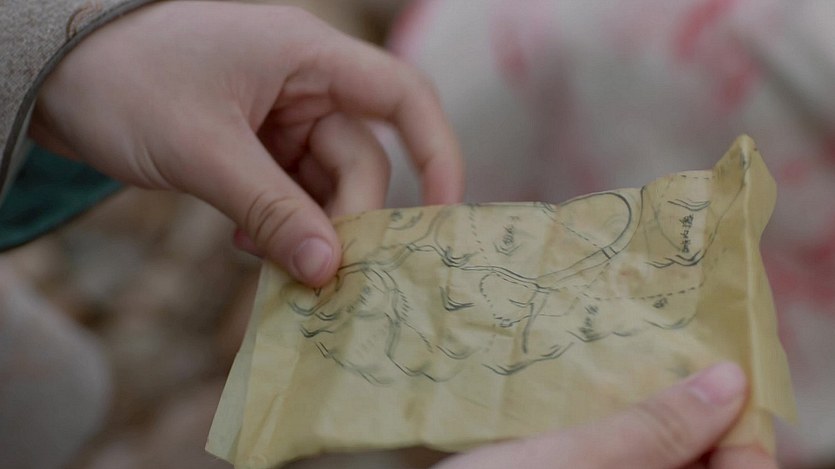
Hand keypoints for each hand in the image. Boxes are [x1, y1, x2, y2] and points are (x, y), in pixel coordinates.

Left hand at [30, 1, 462, 286]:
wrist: (57, 74)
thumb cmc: (126, 81)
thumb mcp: (203, 149)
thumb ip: (271, 210)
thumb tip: (330, 271)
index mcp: (308, 56)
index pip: (402, 96)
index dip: (437, 151)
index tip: (444, 214)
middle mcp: (307, 85)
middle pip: (362, 160)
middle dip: (345, 218)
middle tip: (319, 271)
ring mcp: (284, 117)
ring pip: (327, 185)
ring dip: (308, 229)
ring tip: (266, 258)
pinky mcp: (260, 146)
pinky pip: (293, 194)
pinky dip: (282, 225)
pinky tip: (248, 244)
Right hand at [434, 362, 776, 468]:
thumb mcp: (571, 463)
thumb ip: (654, 432)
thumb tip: (731, 384)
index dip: (741, 425)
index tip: (724, 366)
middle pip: (694, 456)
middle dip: (692, 403)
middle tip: (674, 344)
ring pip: (651, 450)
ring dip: (648, 404)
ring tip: (634, 351)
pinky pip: (613, 453)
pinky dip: (612, 418)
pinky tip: (594, 381)